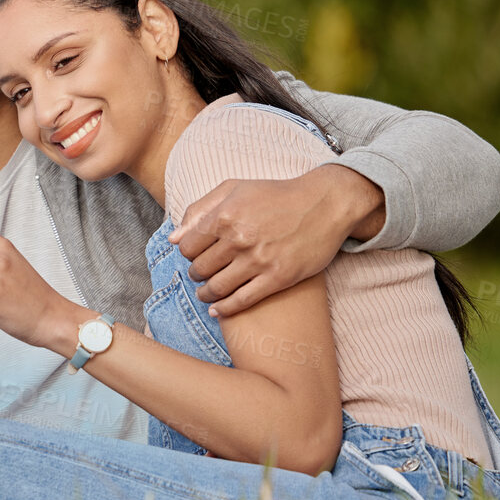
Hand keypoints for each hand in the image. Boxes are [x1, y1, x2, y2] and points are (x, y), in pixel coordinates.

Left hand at [171, 166, 382, 317]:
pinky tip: (218, 311)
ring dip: (206, 294)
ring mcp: (259, 260)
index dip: (188, 254)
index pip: (187, 247)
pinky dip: (225, 309)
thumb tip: (174, 238)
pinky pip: (242, 301)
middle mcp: (239, 239)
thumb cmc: (276, 195)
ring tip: (206, 293)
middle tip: (201, 274)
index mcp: (225, 216)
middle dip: (196, 273)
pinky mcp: (278, 277)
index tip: (195, 255)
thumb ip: (200, 210)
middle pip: (199, 269)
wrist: (325, 204)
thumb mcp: (234, 189)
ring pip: (217, 288)